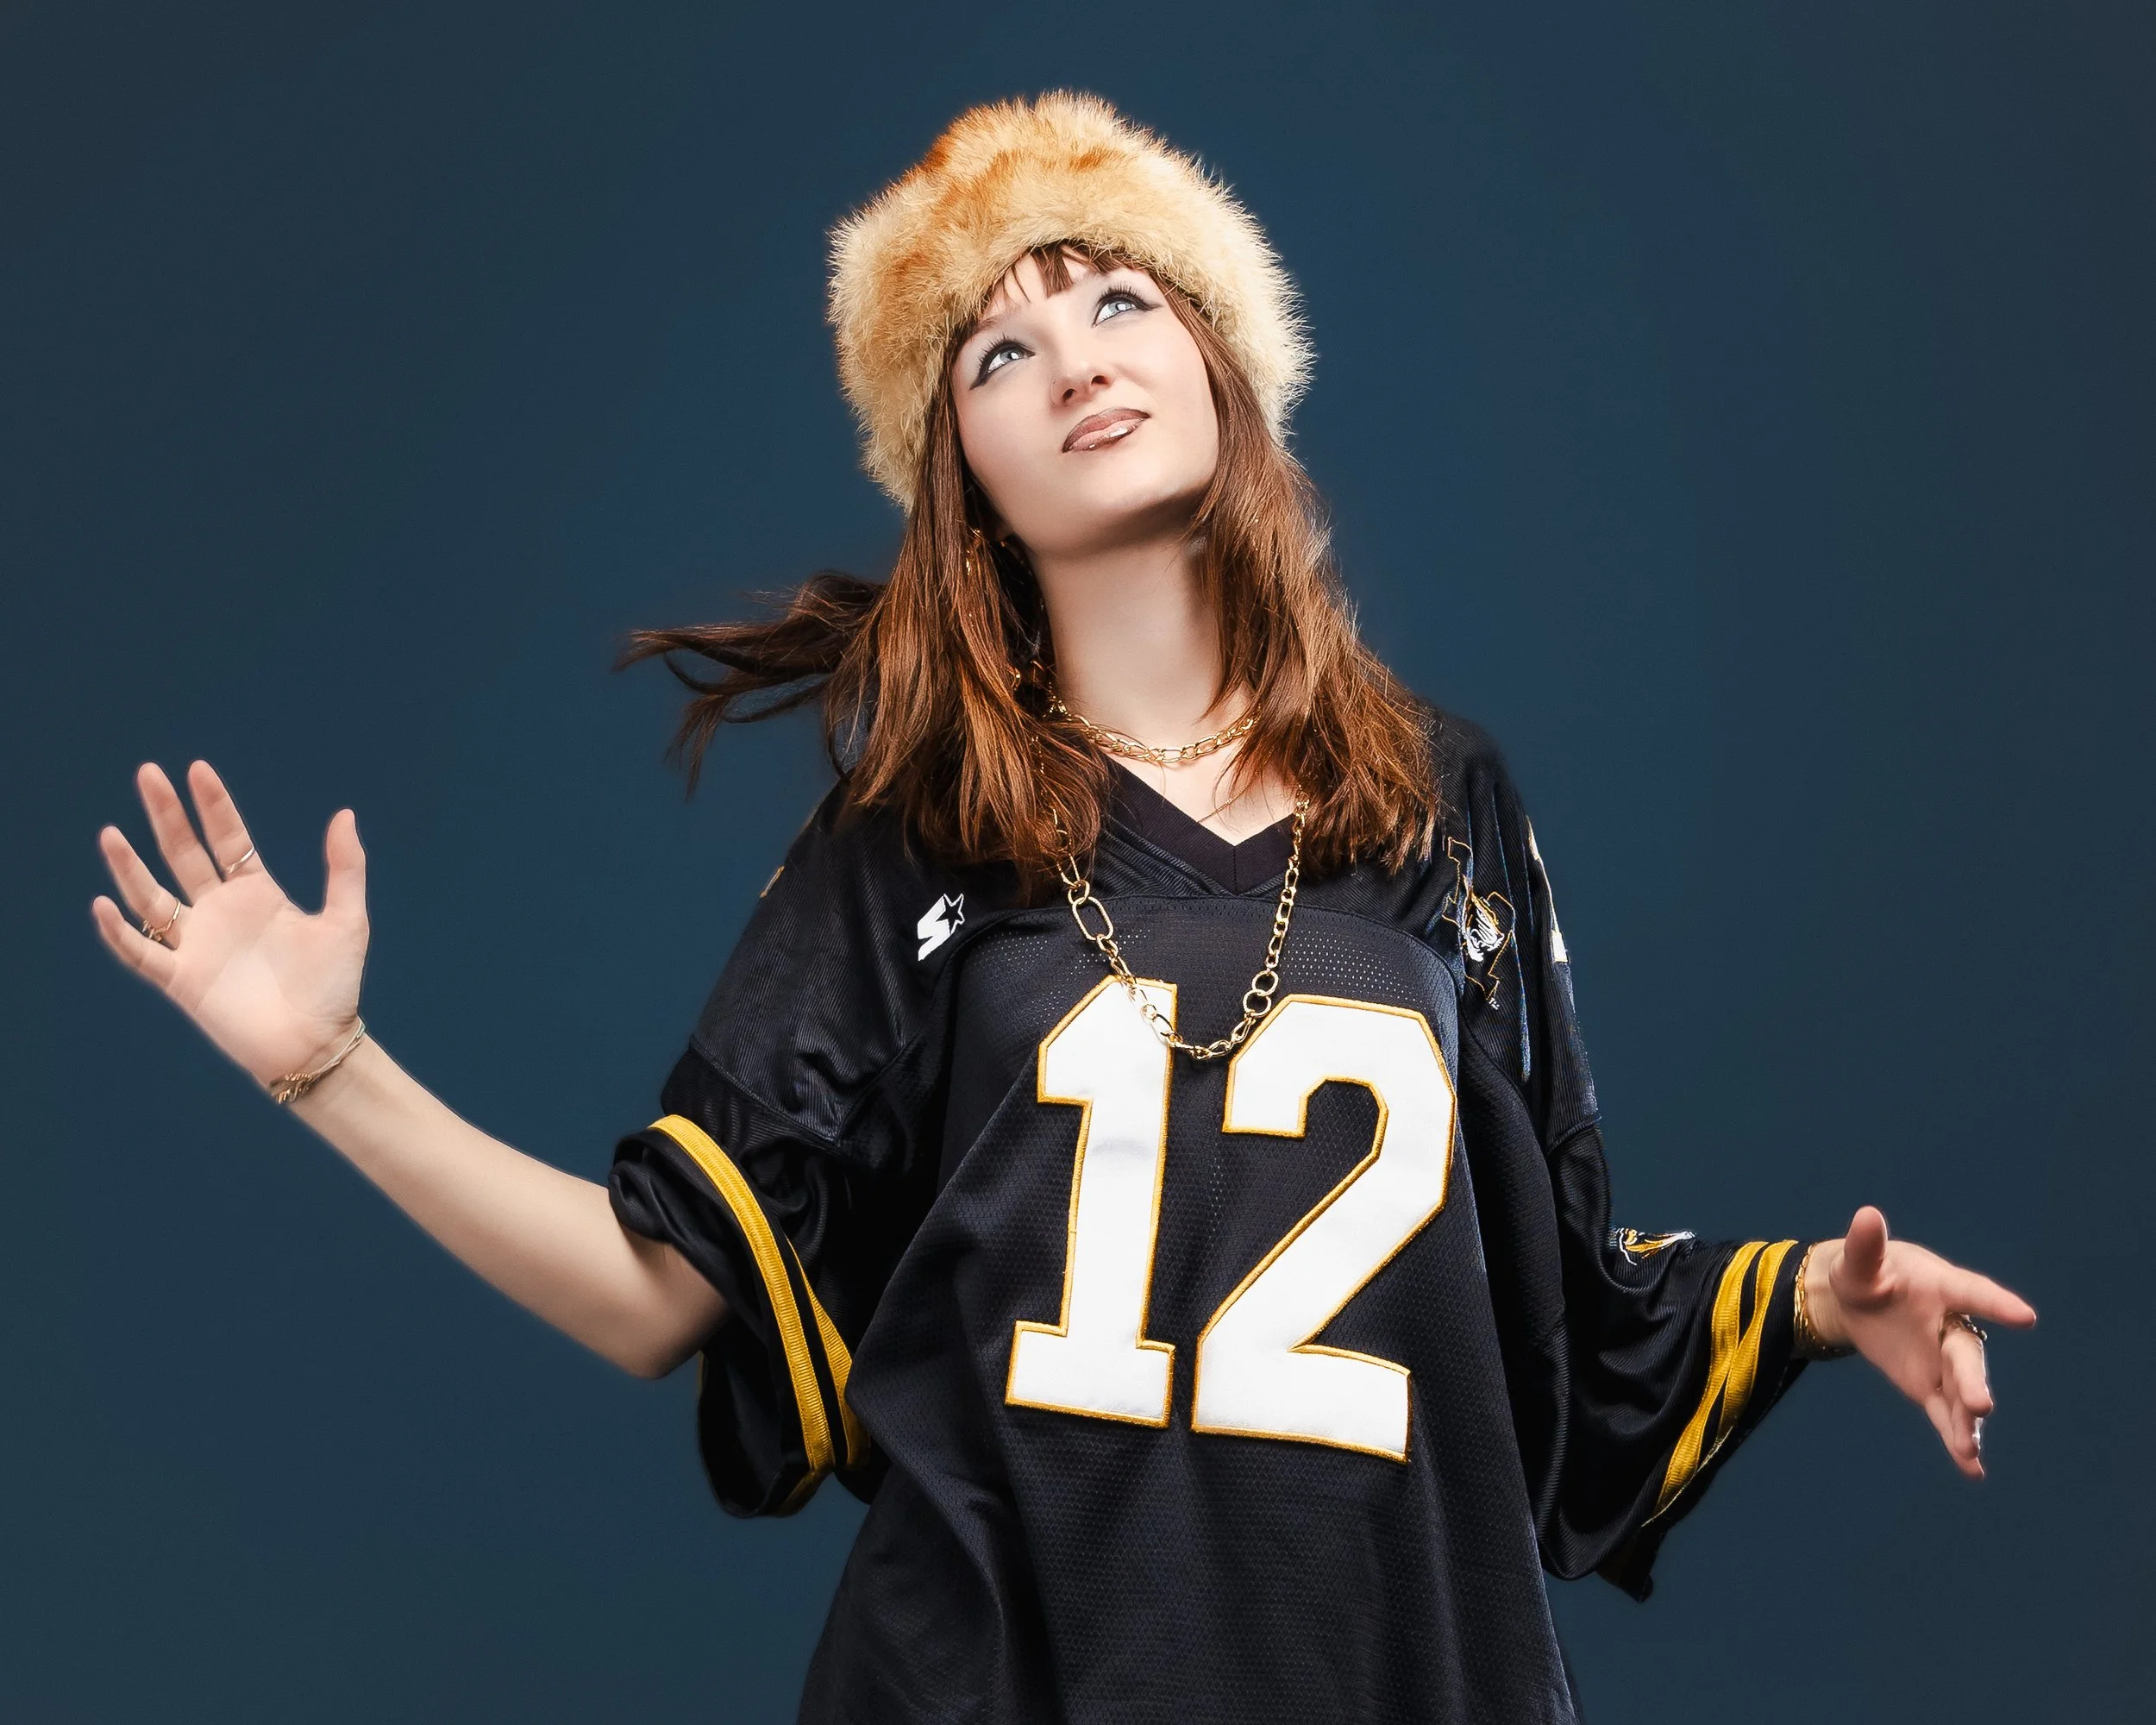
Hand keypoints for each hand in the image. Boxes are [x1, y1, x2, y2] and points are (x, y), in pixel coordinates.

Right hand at [91, 761, 369, 1087]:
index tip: (198, 769)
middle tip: (148, 773)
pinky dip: (119, 931)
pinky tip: (103, 904)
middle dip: (166, 815)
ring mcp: (197, 944)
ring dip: (130, 868)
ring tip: (111, 833)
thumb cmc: (334, 986)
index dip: (213, 805)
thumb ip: (345, 868)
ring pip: (152, 897)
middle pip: (183, 854)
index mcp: (257, 894)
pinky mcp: (181, 980)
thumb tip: (345, 814)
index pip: (228, 839)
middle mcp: (220, 912)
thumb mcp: (346, 920)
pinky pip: (141, 951)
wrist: (317, 1044)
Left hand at [1804, 1205, 2036, 1478]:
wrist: (1857, 1300)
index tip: (2025, 1316)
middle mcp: (1951, 1326)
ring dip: (1966, 1419)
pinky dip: (1956, 1440)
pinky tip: (1971, 1469)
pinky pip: (1945, 1414)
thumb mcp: (1858, 1261)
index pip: (1972, 1293)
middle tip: (1981, 1405)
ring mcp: (1943, 1360)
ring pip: (1960, 1389)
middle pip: (1966, 1354)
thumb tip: (1866, 1215)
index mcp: (1941, 1287)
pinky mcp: (1929, 1385)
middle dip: (1973, 1380)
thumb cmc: (1864, 1271)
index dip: (1996, 1304)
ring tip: (1969, 1449)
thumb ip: (1865, 1245)